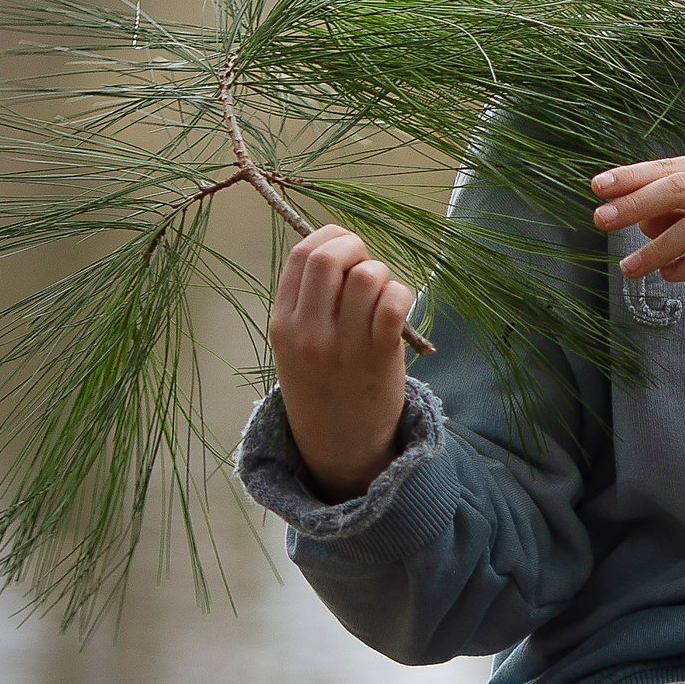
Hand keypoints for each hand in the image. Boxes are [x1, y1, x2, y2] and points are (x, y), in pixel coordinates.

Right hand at [269, 225, 415, 503]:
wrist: (338, 446)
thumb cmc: (323, 386)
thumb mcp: (296, 345)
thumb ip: (310, 301)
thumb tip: (341, 248)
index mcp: (282, 322)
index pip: (300, 255)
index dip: (329, 238)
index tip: (346, 248)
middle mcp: (308, 331)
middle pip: (329, 257)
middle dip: (356, 248)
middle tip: (366, 268)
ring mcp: (343, 345)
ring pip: (367, 276)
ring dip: (383, 275)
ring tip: (382, 298)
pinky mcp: (378, 357)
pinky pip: (394, 304)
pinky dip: (402, 295)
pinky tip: (398, 311)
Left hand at [592, 154, 684, 307]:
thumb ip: (679, 215)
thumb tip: (637, 219)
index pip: (671, 167)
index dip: (632, 176)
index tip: (597, 187)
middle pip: (680, 187)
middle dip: (636, 203)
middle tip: (601, 220)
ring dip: (657, 247)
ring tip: (629, 267)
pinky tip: (669, 276)